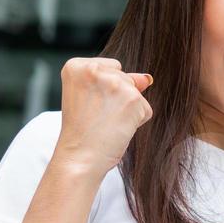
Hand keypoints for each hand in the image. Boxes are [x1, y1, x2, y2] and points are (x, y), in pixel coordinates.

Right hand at [53, 56, 153, 176]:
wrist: (80, 156)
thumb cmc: (81, 131)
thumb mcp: (90, 97)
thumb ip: (117, 80)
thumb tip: (147, 78)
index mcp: (77, 66)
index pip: (111, 67)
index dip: (105, 90)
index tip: (89, 104)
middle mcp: (94, 70)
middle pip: (125, 77)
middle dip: (117, 98)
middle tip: (97, 116)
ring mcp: (116, 83)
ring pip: (136, 93)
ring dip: (128, 109)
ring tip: (106, 122)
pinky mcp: (134, 99)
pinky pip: (145, 109)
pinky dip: (136, 121)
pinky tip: (118, 128)